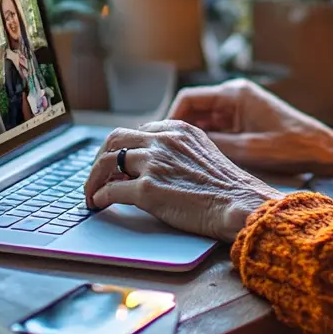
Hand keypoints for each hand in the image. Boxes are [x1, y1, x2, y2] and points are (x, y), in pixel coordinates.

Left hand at [83, 121, 282, 240]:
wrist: (240, 204)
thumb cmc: (226, 187)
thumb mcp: (201, 153)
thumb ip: (176, 151)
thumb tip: (148, 163)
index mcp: (177, 128)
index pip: (135, 131)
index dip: (121, 148)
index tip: (116, 164)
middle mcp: (163, 140)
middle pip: (114, 140)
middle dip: (100, 159)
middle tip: (97, 176)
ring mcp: (154, 163)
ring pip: (106, 162)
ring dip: (93, 179)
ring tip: (92, 193)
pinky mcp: (149, 189)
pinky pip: (111, 190)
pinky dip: (100, 197)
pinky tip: (101, 204)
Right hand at [168, 79, 332, 175]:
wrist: (324, 151)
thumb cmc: (293, 147)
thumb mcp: (249, 151)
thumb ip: (214, 146)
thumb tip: (182, 148)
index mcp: (235, 94)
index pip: (188, 99)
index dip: (170, 119)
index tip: (158, 139)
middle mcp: (235, 95)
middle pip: (193, 109)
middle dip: (177, 130)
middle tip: (161, 154)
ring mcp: (240, 108)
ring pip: (203, 120)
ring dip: (191, 137)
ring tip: (175, 159)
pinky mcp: (245, 121)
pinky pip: (217, 128)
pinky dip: (206, 141)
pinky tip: (198, 160)